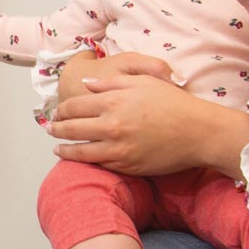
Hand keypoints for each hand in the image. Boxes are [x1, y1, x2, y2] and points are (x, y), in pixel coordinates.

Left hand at [46, 55, 248, 177]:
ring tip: (57, 148)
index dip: (62, 110)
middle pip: (72, 129)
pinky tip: (81, 159)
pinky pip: (100, 164)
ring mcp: (118, 148)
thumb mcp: (143, 82)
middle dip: (57, 129)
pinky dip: (86, 161)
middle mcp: (112, 125)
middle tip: (50, 129)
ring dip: (65, 149)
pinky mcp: (127, 165)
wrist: (198, 132)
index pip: (75, 106)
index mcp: (113, 101)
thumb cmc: (174, 103)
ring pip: (80, 152)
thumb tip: (86, 85)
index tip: (57, 112)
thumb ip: (110, 84)